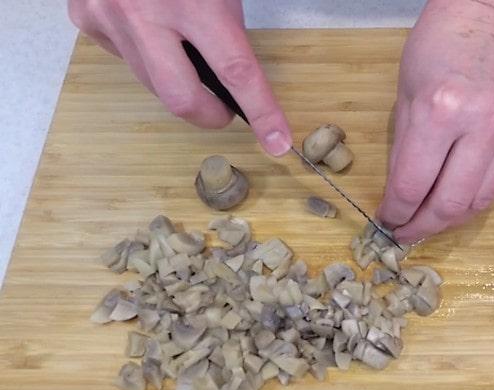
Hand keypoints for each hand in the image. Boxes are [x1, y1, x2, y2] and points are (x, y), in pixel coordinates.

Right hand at [68, 0, 290, 155]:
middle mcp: (145, 14)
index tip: (278, 141)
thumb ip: (225, 25)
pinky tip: (149, 27)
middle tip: (225, 108)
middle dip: (210, 113)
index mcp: (194, 2)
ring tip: (183, 47)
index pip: (235, 70)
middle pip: (181, 98)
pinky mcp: (85, 18)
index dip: (262, 110)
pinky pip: (125, 58)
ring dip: (176, 79)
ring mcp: (108, 18)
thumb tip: (237, 79)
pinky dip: (145, 53)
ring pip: (151, 83)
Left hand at [378, 0, 493, 243]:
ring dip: (450, 219)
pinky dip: (473, 196)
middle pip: (451, 203)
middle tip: (406, 232)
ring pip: (480, 201)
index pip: (413, 184)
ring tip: (428, 221)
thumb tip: (401, 200)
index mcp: (441, 110)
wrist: (487, 18)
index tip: (386, 221)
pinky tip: (454, 195)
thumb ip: (404, 152)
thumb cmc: (435, 49)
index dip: (395, 212)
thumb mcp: (405, 97)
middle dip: (423, 227)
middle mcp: (483, 124)